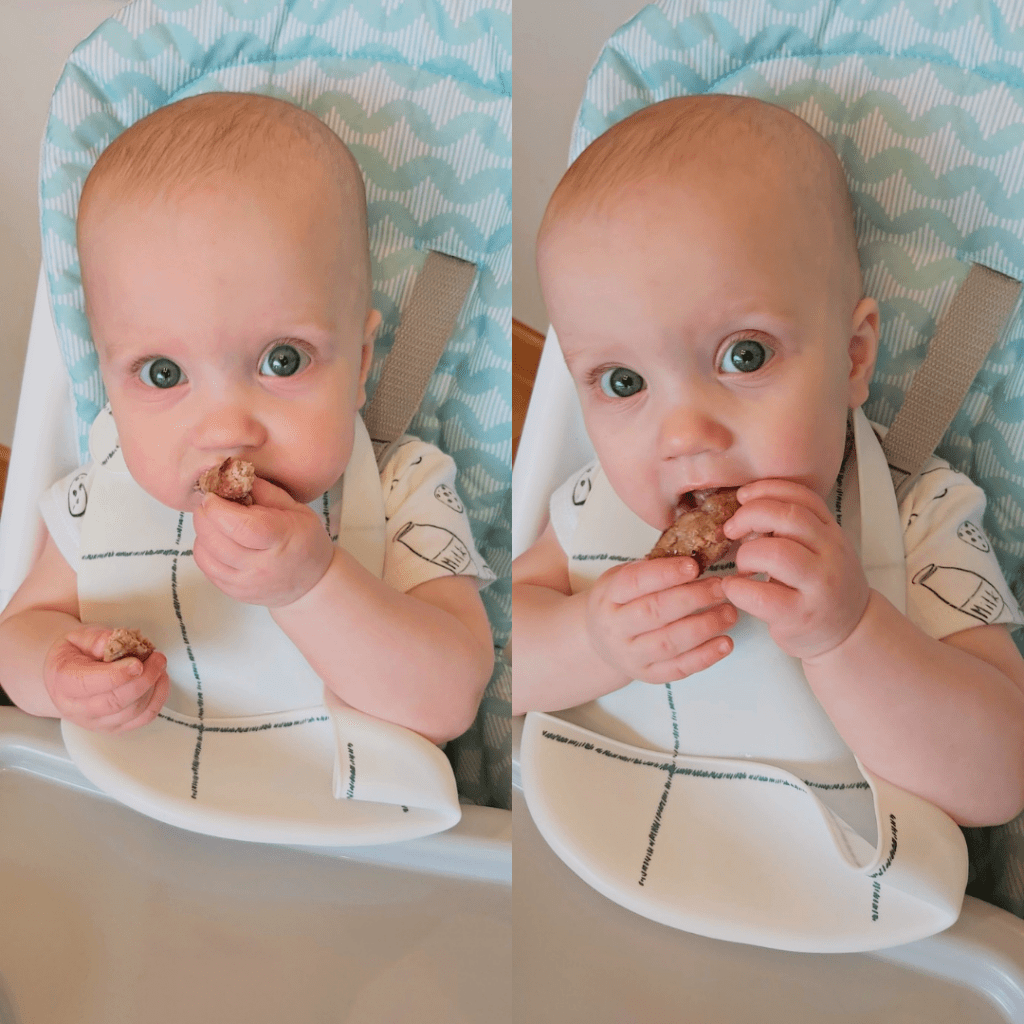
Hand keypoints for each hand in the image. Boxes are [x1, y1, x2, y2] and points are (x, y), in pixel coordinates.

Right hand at [44, 625, 168, 731]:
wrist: (67, 675)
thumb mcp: (78, 637)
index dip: (116, 675)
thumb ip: (95, 638)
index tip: (138, 663)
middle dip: (142, 680)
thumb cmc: (75, 654)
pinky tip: (160, 680)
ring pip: (131, 713)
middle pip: (114, 702)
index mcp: (63, 682)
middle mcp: (76, 708)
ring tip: (159, 665)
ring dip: (152, 688)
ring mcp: (95, 722)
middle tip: (158, 659)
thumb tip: (112, 642)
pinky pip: (142, 719)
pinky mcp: (114, 727)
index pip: (88, 684)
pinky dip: (157, 699)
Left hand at [192, 478, 335, 606]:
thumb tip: (235, 474)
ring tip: (214, 521)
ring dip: (202, 531)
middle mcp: (262, 566)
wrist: (312, 582)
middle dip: (205, 515)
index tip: (214, 493)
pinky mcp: (234, 592)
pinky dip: (204, 548)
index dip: (218, 507)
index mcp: (281, 540)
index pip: (239, 525)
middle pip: (216, 539)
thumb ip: (266, 492)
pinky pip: (205, 567)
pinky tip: (216, 539)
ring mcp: (246, 583)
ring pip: (205, 553)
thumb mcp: (297, 509)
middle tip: (210, 502)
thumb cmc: (305, 540)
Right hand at [585, 555, 737, 683]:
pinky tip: (725, 643)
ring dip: (704, 627)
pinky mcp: (647, 675)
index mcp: (609, 596)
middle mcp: (615, 627)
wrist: (601, 642)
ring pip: (669, 643)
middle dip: (692, 598)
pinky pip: (678, 669)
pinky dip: (705, 657)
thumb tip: (696, 559)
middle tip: (721, 588)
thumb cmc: (621, 602)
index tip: (694, 566)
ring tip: (729, 613)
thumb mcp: (623, 578)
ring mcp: (630, 655)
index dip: (666, 573)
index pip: (635, 582)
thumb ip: (652, 570)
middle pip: (655, 612)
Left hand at [719, 478, 869, 659]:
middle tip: (732, 530)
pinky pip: (760, 595)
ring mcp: (818, 586)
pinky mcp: (800, 615)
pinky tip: (736, 589)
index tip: (743, 496)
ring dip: (745, 554)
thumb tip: (746, 508)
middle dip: (749, 515)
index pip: (802, 496)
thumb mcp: (819, 550)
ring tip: (743, 566)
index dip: (767, 489)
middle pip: (787, 517)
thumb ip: (794, 528)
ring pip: (774, 553)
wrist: (849, 633)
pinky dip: (737, 589)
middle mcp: (830, 555)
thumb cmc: (821, 588)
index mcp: (832, 533)